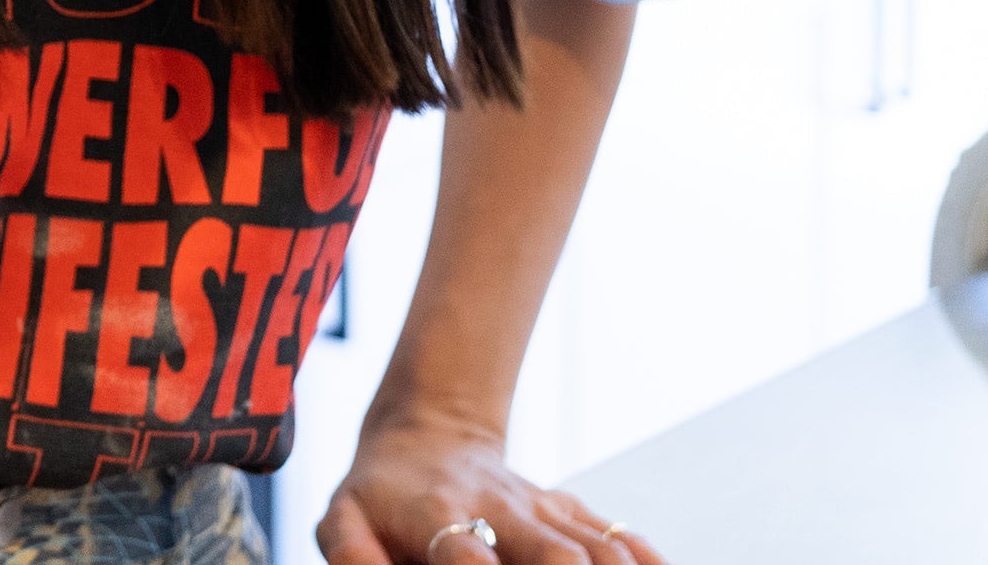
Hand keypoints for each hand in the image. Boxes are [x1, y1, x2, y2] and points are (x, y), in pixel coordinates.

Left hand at [315, 406, 663, 564]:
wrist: (425, 435)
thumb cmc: (379, 496)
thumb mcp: (343, 519)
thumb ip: (352, 555)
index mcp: (440, 514)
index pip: (464, 554)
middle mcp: (500, 509)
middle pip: (553, 552)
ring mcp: (540, 507)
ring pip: (595, 544)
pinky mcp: (566, 509)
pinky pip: (616, 533)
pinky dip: (644, 555)